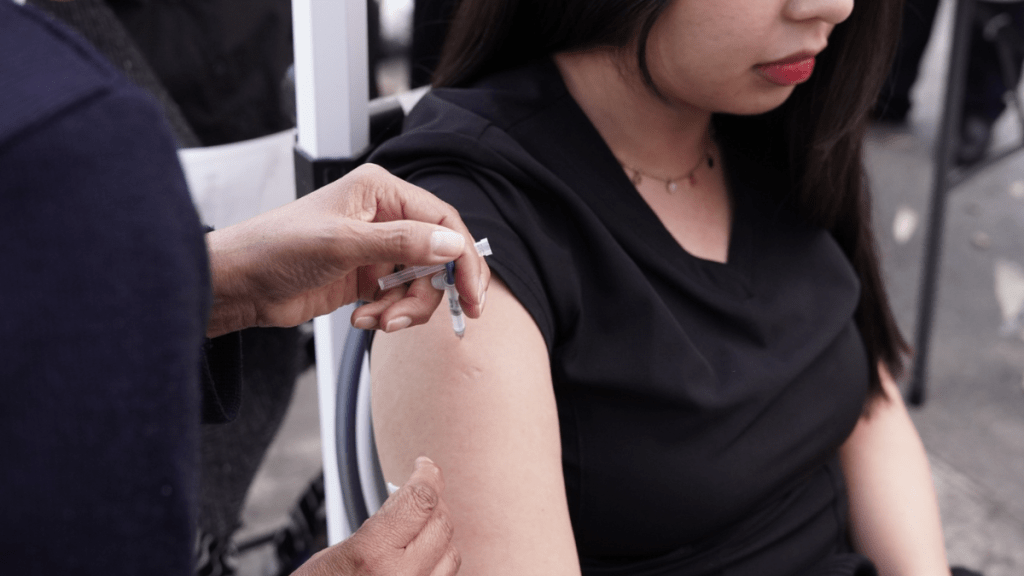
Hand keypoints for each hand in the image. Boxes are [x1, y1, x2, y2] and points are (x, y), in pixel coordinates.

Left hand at [205, 164, 489, 336]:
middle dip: (430, 291)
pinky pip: (399, 299)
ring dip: (405, 308)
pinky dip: (389, 314)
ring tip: (377, 320)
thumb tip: (451, 245)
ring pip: (421, 282)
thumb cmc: (275, 247)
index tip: (471, 293)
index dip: (462, 258)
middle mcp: (384, 216)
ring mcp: (377, 249)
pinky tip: (361, 318)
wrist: (239, 284)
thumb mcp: (342, 243)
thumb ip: (400, 243)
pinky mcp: (367, 277)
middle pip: (437, 256)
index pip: (442, 220)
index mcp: (381, 192)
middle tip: (422, 316)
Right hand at [291, 457, 459, 575]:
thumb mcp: (332, 555)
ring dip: (440, 534)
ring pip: (452, 553)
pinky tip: (421, 557)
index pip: (421, 500)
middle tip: (417, 494)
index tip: (425, 466)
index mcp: (373, 556)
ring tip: (418, 527)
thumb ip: (375, 529)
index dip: (427, 474)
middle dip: (433, 503)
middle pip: (442, 523)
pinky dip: (439, 564)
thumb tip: (403, 502)